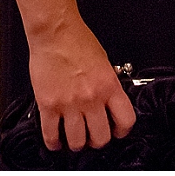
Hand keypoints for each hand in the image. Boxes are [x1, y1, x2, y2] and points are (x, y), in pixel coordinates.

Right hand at [28, 19, 135, 151]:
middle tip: (93, 135)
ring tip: (75, 137)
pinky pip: (51, 136)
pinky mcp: (49, 105)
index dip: (122, 131)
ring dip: (77, 143)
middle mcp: (91, 98)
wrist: (56, 31)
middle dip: (97, 141)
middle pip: (100, 138)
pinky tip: (56, 139)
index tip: (116, 131)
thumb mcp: (104, 60)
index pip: (125, 121)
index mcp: (109, 85)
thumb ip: (108, 82)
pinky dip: (54, 143)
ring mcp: (69, 104)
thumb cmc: (77, 40)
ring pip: (77, 142)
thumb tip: (109, 98)